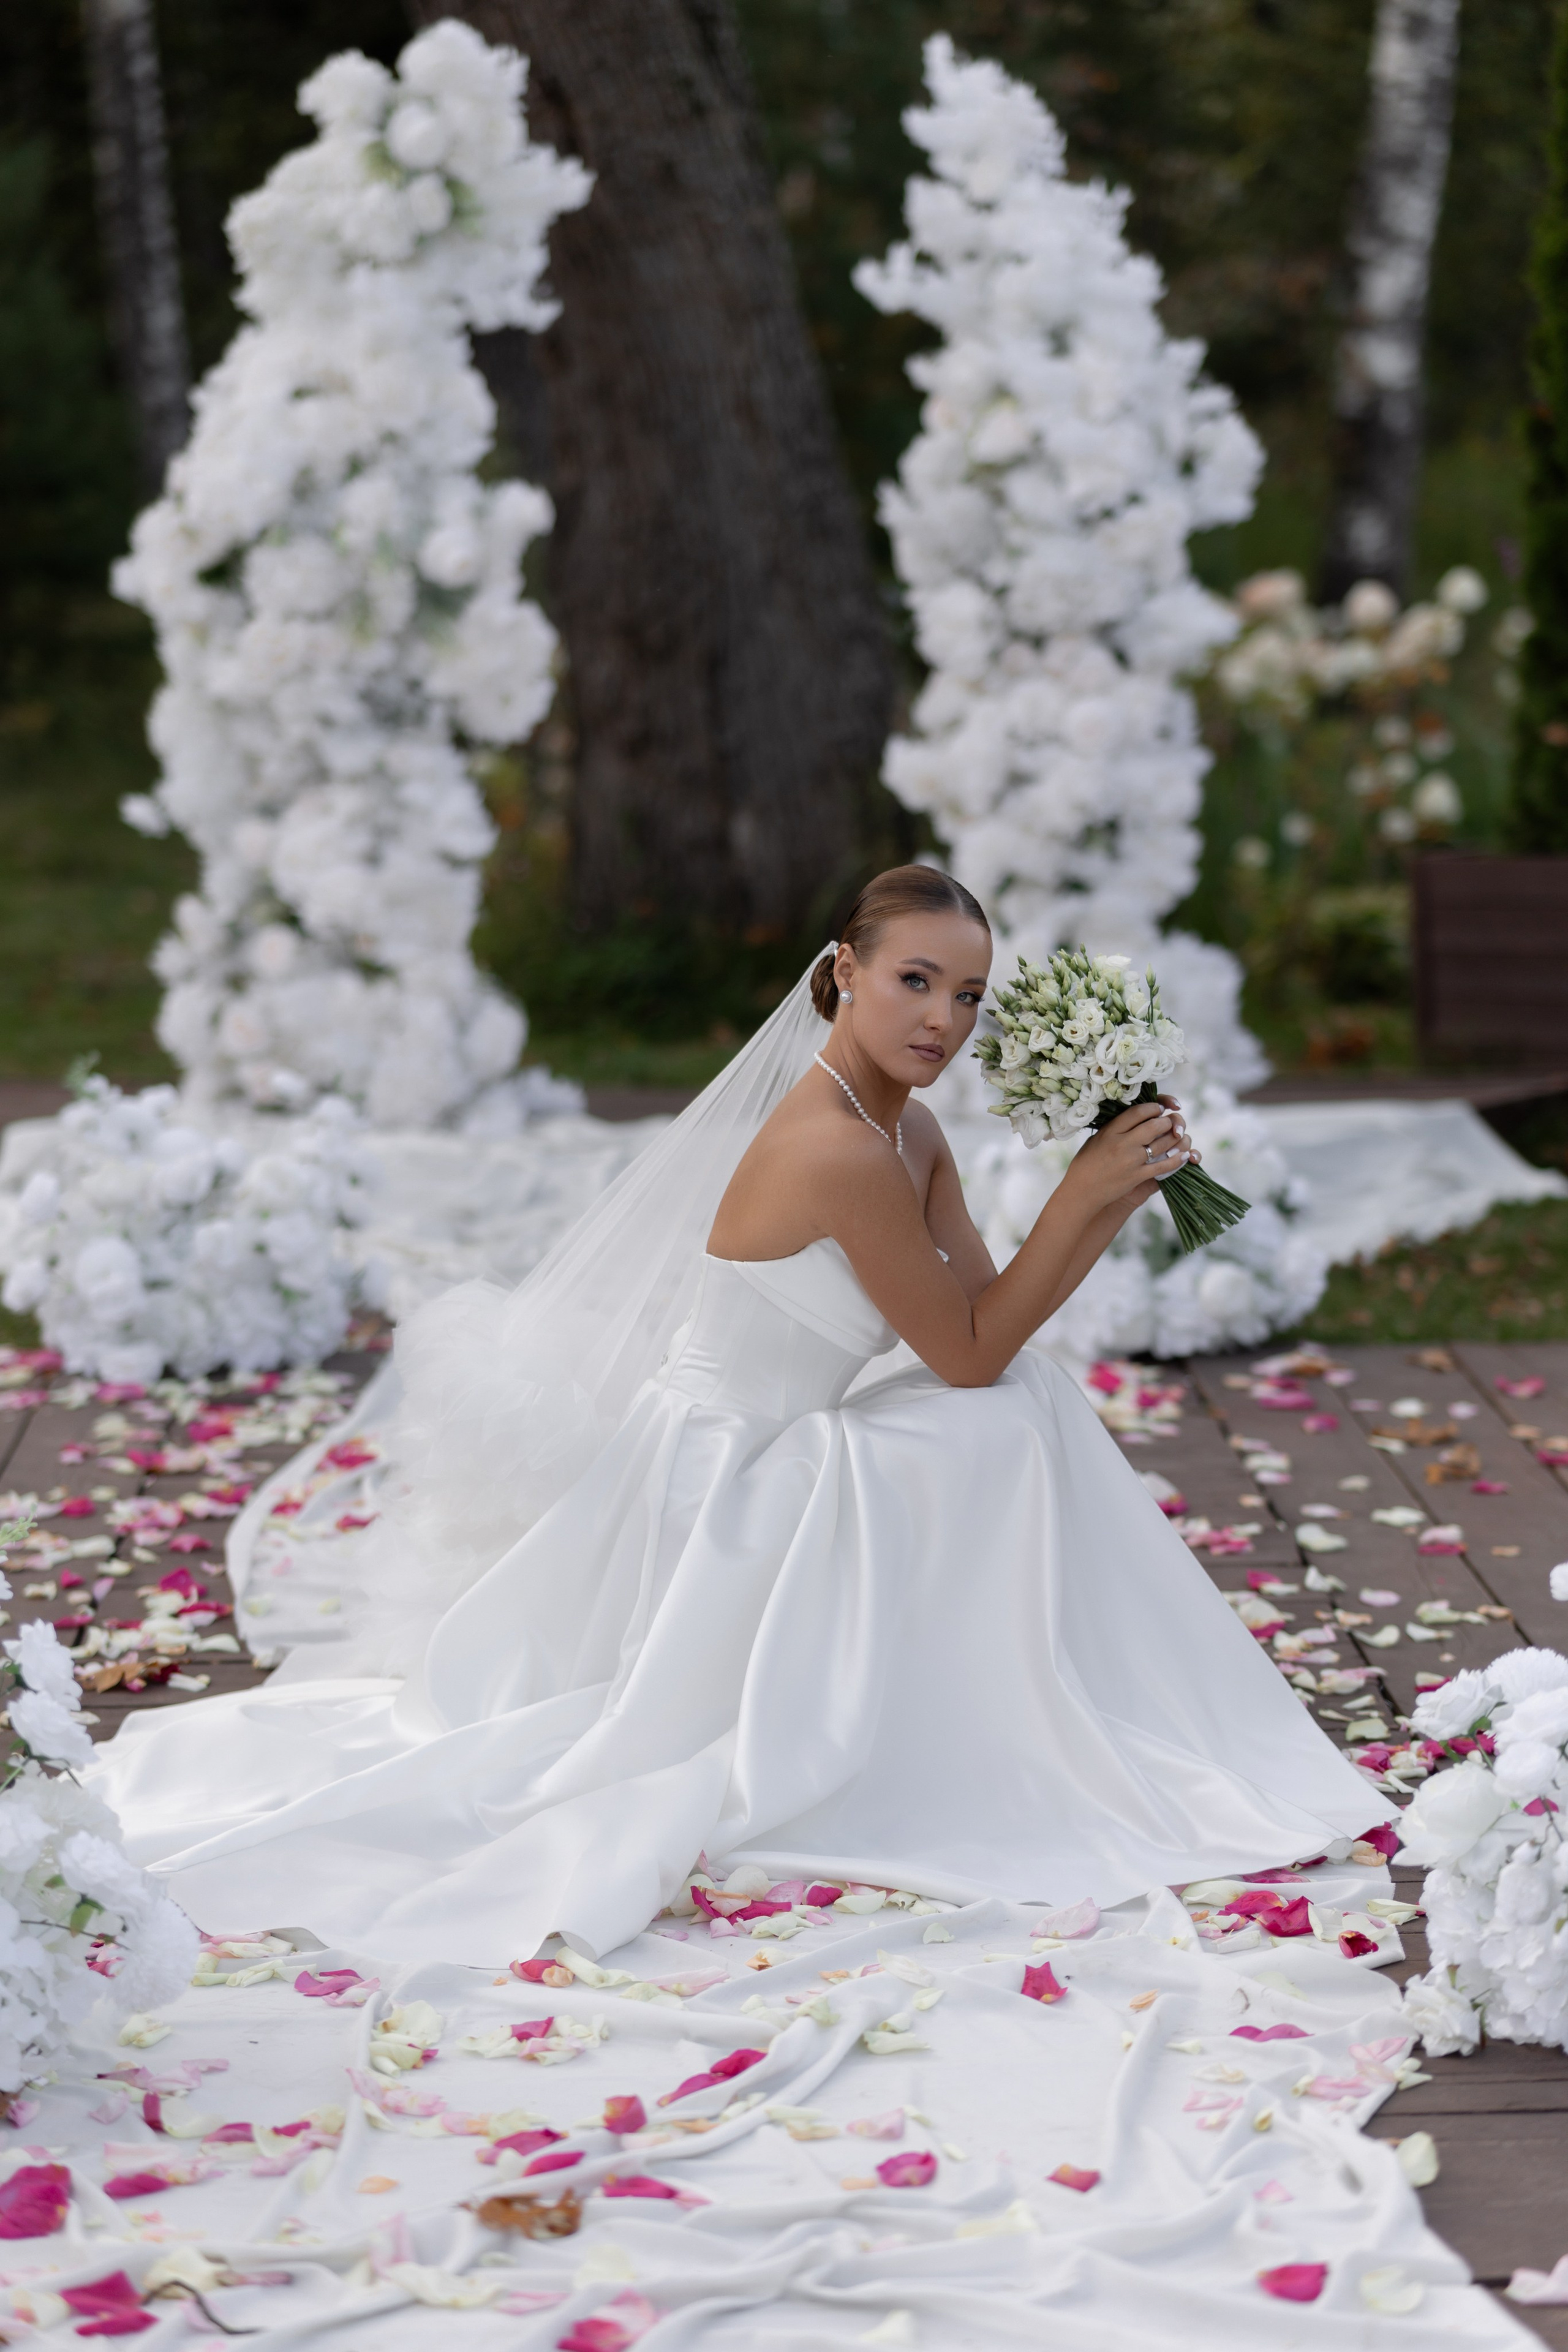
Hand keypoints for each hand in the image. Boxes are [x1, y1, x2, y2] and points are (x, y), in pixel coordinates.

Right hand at [1063, 1100, 1191, 1216]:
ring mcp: (1131, 1161)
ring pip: (1162, 1144)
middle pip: (1154, 1126)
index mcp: (1110, 1131)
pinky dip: (1177, 1160)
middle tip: (1169, 1122)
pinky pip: (1163, 1166)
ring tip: (1177, 1135)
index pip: (1137, 1112)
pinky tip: (1184, 1155)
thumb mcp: (1097, 1139)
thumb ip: (1114, 1128)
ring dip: (1174, 1138)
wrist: (1082, 1191)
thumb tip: (1135, 1117)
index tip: (1158, 1108)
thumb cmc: (1086, 1163)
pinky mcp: (1138, 1176)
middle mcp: (1122, 1144)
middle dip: (1166, 1121)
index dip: (1152, 1108)